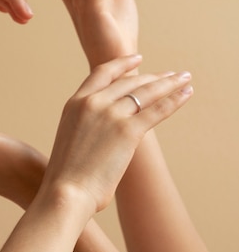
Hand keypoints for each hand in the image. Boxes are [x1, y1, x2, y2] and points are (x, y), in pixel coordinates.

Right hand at [40, 55, 192, 212]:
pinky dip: (174, 100)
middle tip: (171, 74)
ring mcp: (110, 114)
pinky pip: (157, 110)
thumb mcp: (71, 139)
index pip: (102, 73)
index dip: (123, 64)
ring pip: (146, 92)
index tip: (138, 59)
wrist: (65, 192)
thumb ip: (88, 127)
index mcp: (75, 103)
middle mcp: (92, 102)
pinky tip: (186, 94)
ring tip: (184, 79)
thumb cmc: (67, 177)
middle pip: (130, 81)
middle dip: (154, 76)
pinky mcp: (127, 130)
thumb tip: (104, 134)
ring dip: (169, 83)